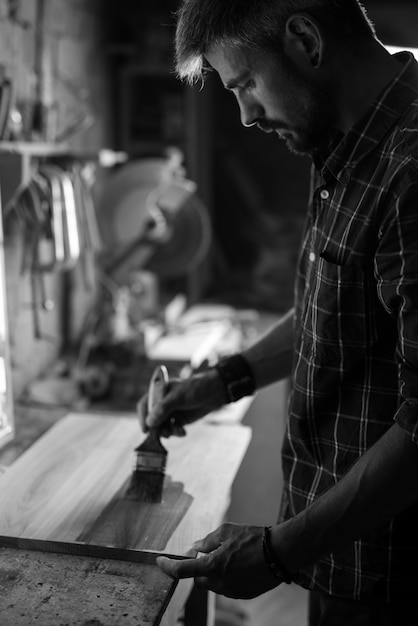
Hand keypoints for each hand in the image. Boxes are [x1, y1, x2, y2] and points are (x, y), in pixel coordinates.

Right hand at [137, 369, 226, 436]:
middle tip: (165, 434)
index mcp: (158, 392)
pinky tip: (183, 431)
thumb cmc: (195, 389)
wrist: (215, 392)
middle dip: (157, 428)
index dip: (142, 417)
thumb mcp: (178, 397)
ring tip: (177, 431)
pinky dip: (176, 432)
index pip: (144, 405)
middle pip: (152, 419)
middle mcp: (162, 403)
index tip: (145, 429)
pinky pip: (172, 429)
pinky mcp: (179, 419)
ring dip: (168, 431)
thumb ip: (163, 409)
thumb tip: (149, 423)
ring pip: (162, 426)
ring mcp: (171, 411)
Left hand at [156, 522, 281, 598]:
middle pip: (199, 579)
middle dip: (199, 568)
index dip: (168, 566)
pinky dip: (227, 577)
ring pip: (213, 584)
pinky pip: (227, 587)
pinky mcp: (243, 594)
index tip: (159, 562)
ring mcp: (232, 591)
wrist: (281, 553)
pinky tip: (239, 564)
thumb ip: (207, 541)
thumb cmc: (254, 538)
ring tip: (230, 555)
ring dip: (214, 572)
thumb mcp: (227, 531)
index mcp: (213, 566)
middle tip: (210, 553)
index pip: (182, 571)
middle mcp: (220, 583)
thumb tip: (194, 549)